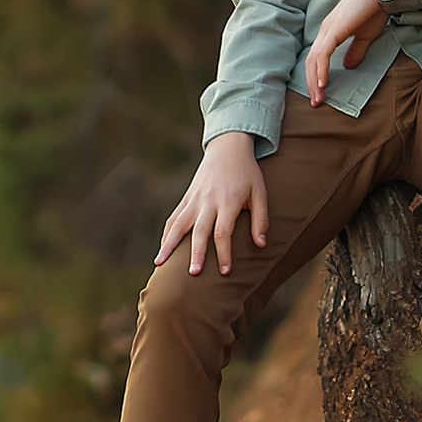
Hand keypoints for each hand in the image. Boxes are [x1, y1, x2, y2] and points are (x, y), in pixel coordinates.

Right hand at [156, 131, 267, 276]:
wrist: (228, 148)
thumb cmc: (247, 173)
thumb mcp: (260, 194)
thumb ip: (261, 219)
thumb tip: (261, 245)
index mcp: (227, 202)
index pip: (223, 232)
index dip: (224, 253)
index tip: (225, 272)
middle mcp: (207, 202)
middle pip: (199, 231)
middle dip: (195, 253)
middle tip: (193, 273)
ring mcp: (194, 199)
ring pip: (179, 225)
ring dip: (168, 245)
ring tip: (159, 263)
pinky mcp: (187, 198)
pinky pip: (174, 217)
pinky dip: (166, 234)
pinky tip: (162, 249)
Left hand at [303, 0, 387, 105]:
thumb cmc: (374, 10)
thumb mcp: (364, 36)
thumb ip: (355, 51)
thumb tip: (349, 67)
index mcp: (330, 33)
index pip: (317, 59)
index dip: (316, 77)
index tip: (321, 94)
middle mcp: (324, 32)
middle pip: (311, 62)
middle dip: (312, 84)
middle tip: (316, 103)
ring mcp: (327, 30)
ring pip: (314, 60)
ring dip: (315, 81)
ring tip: (319, 99)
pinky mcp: (334, 30)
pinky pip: (323, 54)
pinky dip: (322, 70)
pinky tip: (323, 84)